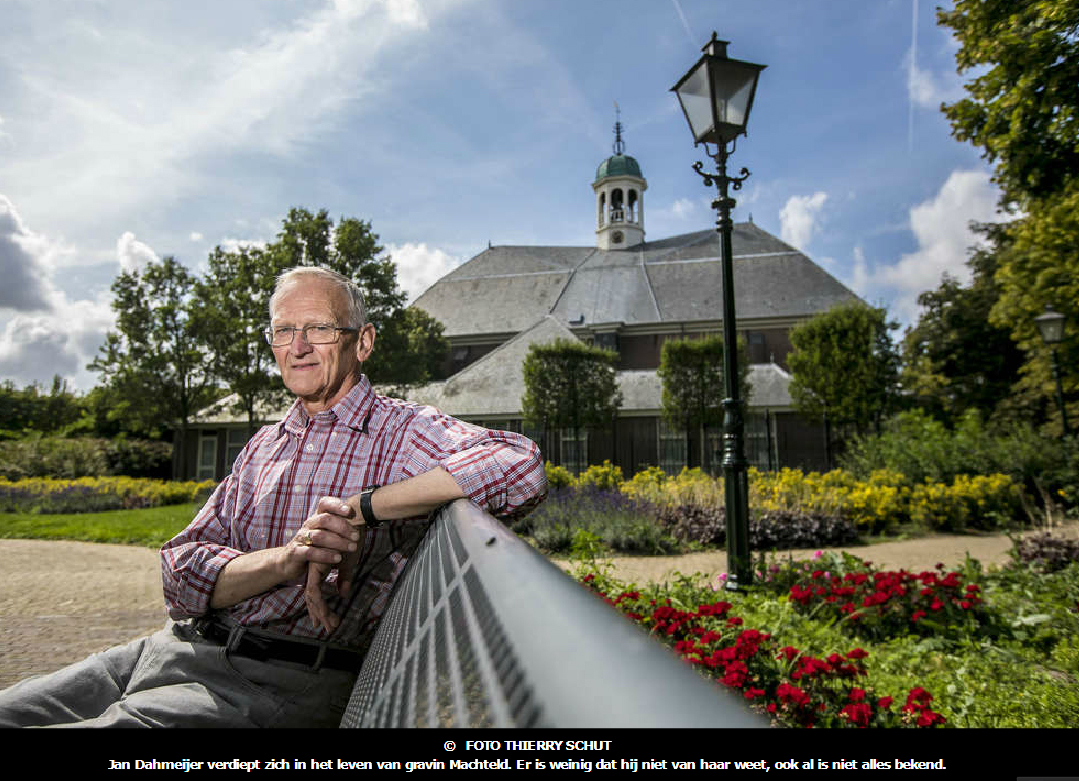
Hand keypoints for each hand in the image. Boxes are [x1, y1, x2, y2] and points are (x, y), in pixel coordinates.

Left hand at [298, 496, 365, 632]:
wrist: (353, 520)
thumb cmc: (352, 538)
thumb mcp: (349, 561)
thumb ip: (343, 577)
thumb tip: (342, 594)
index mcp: (321, 567)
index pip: (316, 591)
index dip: (319, 606)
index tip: (325, 620)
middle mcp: (315, 569)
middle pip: (312, 597)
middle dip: (319, 613)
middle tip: (327, 628)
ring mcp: (315, 568)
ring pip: (312, 597)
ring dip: (321, 613)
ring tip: (330, 626)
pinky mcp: (317, 567)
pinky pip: (315, 591)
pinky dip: (321, 605)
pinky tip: (328, 615)